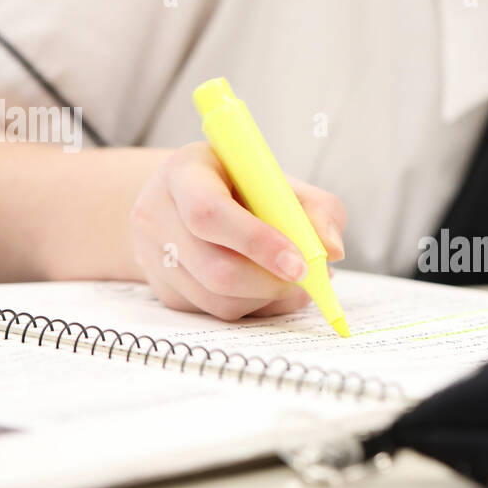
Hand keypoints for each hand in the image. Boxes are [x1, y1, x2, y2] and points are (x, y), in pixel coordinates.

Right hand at [129, 141, 345, 319]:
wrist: (189, 201)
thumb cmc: (241, 187)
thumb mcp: (279, 181)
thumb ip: (317, 208)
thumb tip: (332, 250)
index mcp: (184, 172)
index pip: (209, 213)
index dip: (257, 242)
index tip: (300, 264)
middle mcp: (156, 214)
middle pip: (216, 268)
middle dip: (273, 282)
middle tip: (310, 278)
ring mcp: (154, 258)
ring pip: (218, 299)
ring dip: (268, 298)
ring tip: (295, 280)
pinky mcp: (165, 292)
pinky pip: (216, 314)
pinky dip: (255, 307)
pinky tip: (268, 287)